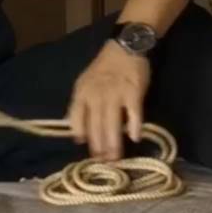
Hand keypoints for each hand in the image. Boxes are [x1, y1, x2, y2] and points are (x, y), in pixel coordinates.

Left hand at [65, 43, 150, 160]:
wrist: (124, 48)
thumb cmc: (104, 69)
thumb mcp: (84, 84)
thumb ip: (80, 106)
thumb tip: (77, 133)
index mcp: (82, 94)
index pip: (76, 119)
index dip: (81, 136)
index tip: (85, 150)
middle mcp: (96, 96)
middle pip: (95, 126)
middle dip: (98, 147)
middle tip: (102, 163)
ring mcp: (116, 94)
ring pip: (112, 124)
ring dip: (114, 144)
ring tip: (115, 159)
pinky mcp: (133, 93)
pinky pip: (134, 114)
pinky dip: (135, 126)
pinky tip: (135, 138)